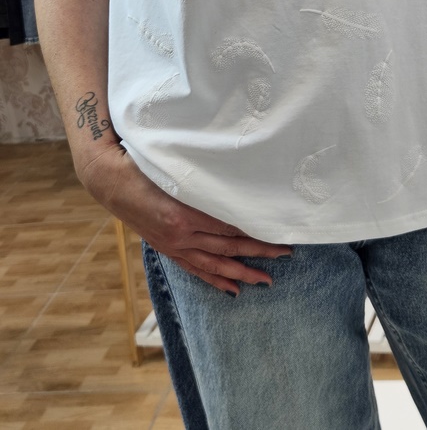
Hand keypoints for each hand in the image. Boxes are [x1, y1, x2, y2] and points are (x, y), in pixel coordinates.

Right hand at [79, 144, 291, 295]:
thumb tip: (235, 188)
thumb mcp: (174, 171)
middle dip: (259, 253)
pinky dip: (215, 281)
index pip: (229, 228)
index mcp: (184, 214)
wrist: (110, 181)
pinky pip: (195, 270)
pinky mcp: (167, 249)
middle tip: (286, 255)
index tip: (279, 233)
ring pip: (214, 265)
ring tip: (266, 281)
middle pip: (228, 248)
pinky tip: (231, 289)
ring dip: (241, 273)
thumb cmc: (142, 167)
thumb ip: (202, 183)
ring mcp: (173, 245)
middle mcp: (180, 235)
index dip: (255, 232)